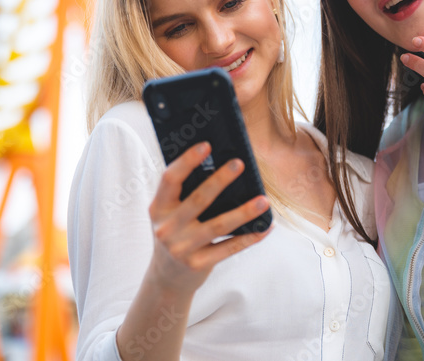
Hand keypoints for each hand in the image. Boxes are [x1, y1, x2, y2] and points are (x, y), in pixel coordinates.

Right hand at [146, 142, 271, 296]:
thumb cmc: (175, 234)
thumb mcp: (170, 214)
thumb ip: (185, 194)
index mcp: (158, 208)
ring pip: (219, 225)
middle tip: (239, 163)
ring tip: (263, 200)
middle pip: (199, 199)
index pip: (170, 178)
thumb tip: (221, 166)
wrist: (167, 278)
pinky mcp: (198, 264)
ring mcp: (181, 248)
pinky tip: (265, 227)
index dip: (187, 160)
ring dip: (244, 212)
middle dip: (220, 180)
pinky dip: (249, 237)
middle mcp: (167, 227)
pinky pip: (229, 248)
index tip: (207, 145)